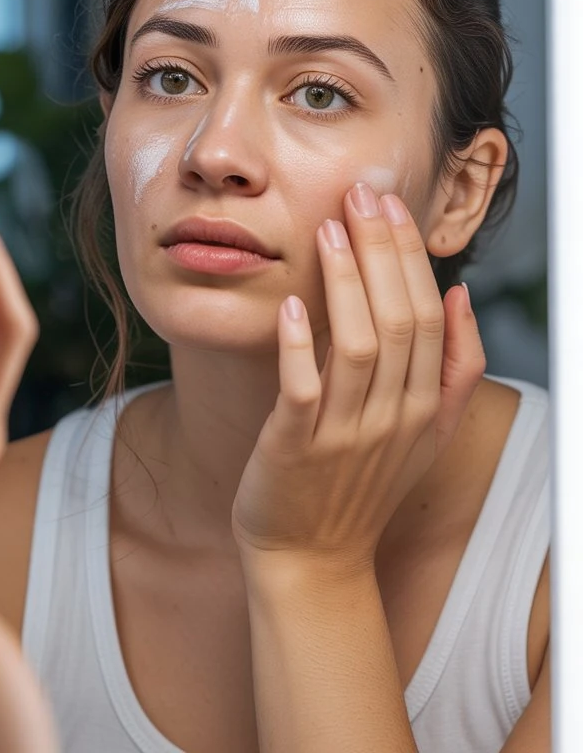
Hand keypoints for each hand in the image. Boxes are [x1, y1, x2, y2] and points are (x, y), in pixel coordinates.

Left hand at [231, 184, 484, 575]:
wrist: (312, 558)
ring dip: (344, 284)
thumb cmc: (362, 486)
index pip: (428, 316)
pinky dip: (297, 347)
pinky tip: (291, 305)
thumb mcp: (427, 434)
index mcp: (423, 407)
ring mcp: (343, 434)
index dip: (410, 257)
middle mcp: (391, 417)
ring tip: (327, 230)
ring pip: (355, 347)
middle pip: (398, 320)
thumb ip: (455, 369)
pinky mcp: (293, 449)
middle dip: (381, 252)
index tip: (390, 205)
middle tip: (361, 194)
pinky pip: (300, 391)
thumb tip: (460, 296)